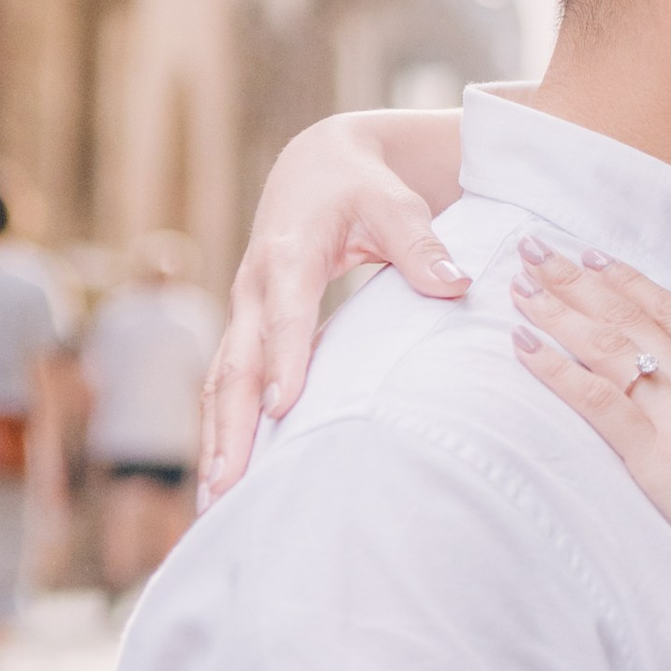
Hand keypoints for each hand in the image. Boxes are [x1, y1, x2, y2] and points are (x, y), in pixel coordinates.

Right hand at [202, 113, 469, 498]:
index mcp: (288, 255)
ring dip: (217, 441)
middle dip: (230, 424)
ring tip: (215, 503)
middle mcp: (253, 288)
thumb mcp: (394, 204)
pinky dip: (223, 431)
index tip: (280, 410)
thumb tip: (455, 284)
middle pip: (235, 362)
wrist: (315, 167)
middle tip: (227, 484)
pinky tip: (225, 482)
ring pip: (220, 383)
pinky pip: (227, 386)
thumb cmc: (361, 188)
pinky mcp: (247, 332)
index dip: (282, 361)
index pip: (284, 315)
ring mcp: (244, 313)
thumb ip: (420, 244)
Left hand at [513, 244, 670, 624]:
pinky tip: (523, 347)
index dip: (631, 282)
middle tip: (538, 251)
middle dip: (580, 280)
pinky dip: (555, 371)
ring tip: (520, 285)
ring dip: (558, 312)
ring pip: (608, 348)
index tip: (597, 258)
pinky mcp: (660, 461)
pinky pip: (598, 403)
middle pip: (632, 318)